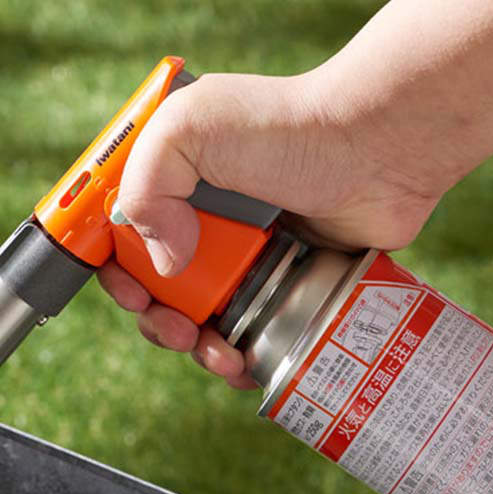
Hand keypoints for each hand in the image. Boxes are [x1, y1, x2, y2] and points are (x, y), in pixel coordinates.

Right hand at [98, 69, 446, 387]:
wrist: (380, 147)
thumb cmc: (288, 127)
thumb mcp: (189, 128)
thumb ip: (145, 186)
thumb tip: (163, 263)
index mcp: (170, 176)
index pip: (117, 234)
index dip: (112, 268)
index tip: (131, 291)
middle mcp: (200, 214)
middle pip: (151, 285)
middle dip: (154, 318)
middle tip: (176, 329)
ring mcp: (241, 250)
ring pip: (196, 317)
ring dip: (194, 346)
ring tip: (219, 353)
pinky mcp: (282, 280)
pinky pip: (247, 332)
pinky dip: (237, 357)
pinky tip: (243, 366)